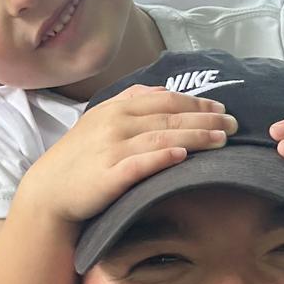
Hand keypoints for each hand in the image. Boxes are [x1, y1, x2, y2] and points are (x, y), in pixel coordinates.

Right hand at [22, 86, 238, 225]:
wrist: (49, 191)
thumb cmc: (80, 157)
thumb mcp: (102, 119)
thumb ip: (132, 102)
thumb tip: (166, 92)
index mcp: (117, 108)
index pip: (165, 99)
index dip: (196, 101)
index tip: (222, 107)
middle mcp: (116, 123)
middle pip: (170, 116)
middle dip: (206, 118)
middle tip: (234, 123)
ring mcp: (112, 148)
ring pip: (161, 137)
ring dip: (195, 136)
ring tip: (222, 139)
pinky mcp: (109, 175)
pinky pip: (140, 163)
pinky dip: (162, 157)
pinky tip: (182, 155)